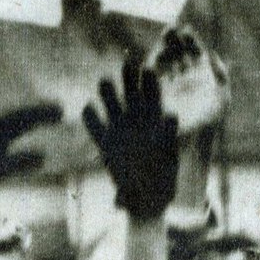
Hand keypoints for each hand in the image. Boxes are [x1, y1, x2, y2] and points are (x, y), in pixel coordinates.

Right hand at [83, 52, 179, 222]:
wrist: (147, 200)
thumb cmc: (163, 179)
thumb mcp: (169, 158)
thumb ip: (168, 135)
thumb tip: (171, 116)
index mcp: (156, 122)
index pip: (153, 96)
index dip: (150, 82)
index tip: (148, 68)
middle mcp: (137, 122)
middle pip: (132, 93)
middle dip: (129, 77)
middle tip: (127, 60)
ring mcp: (120, 130)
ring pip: (112, 104)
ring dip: (108, 93)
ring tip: (105, 81)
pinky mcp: (106, 144)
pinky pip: (95, 127)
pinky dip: (91, 118)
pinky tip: (88, 108)